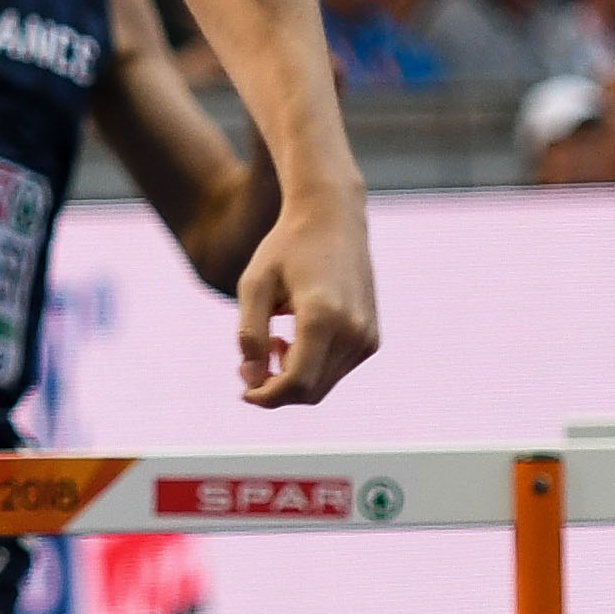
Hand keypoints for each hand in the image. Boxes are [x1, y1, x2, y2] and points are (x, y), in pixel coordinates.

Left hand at [233, 180, 379, 406]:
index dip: (265, 396)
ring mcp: (367, 336)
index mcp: (323, 316)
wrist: (332, 217)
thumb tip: (254, 379)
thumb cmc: (285, 248)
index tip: (243, 390)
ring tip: (274, 343)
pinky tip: (294, 338)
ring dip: (292, 378)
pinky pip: (336, 372)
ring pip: (322, 386)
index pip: (296, 383)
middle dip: (275, 389)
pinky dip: (311, 368)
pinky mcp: (372, 338)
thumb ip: (249, 335)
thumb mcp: (254, 285)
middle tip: (249, 364)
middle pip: (310, 391)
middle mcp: (353, 330)